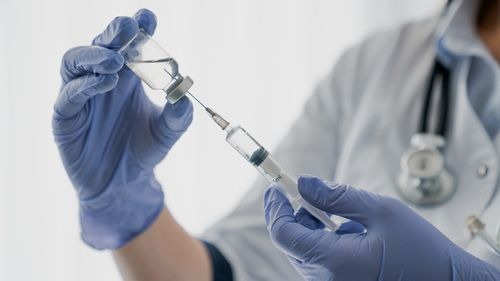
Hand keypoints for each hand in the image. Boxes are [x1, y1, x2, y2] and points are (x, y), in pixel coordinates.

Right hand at [52, 9, 192, 249]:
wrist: (123, 183)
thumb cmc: (144, 151)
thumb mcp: (167, 134)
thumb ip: (178, 117)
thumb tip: (185, 97)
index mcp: (128, 77)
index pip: (130, 45)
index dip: (138, 28)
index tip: (148, 18)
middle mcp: (104, 79)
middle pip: (102, 45)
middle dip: (115, 33)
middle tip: (130, 28)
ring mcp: (82, 95)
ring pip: (76, 61)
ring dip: (96, 55)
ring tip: (116, 60)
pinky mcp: (66, 115)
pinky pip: (70, 93)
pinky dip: (86, 84)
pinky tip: (106, 83)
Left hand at [264, 176, 499, 280]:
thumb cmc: (421, 250)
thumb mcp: (380, 211)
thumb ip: (337, 196)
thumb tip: (304, 183)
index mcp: (334, 262)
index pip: (283, 234)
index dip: (275, 208)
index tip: (275, 186)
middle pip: (291, 242)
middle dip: (295, 214)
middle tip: (307, 192)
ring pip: (304, 251)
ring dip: (312, 228)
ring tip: (345, 218)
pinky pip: (319, 262)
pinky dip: (324, 241)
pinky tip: (351, 233)